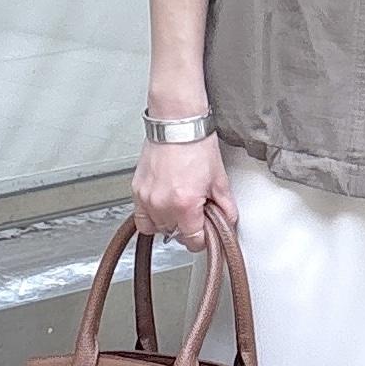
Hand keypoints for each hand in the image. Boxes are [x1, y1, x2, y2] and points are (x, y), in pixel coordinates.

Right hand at [132, 132, 239, 253]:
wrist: (177, 124)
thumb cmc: (196, 145)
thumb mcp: (219, 179)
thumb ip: (226, 207)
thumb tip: (228, 221)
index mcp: (184, 204)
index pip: (192, 241)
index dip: (202, 238)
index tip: (205, 232)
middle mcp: (161, 204)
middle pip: (174, 235)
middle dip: (187, 227)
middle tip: (196, 212)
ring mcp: (146, 197)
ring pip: (155, 228)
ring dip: (168, 223)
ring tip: (179, 207)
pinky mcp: (137, 189)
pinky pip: (140, 216)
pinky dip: (151, 215)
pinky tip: (163, 205)